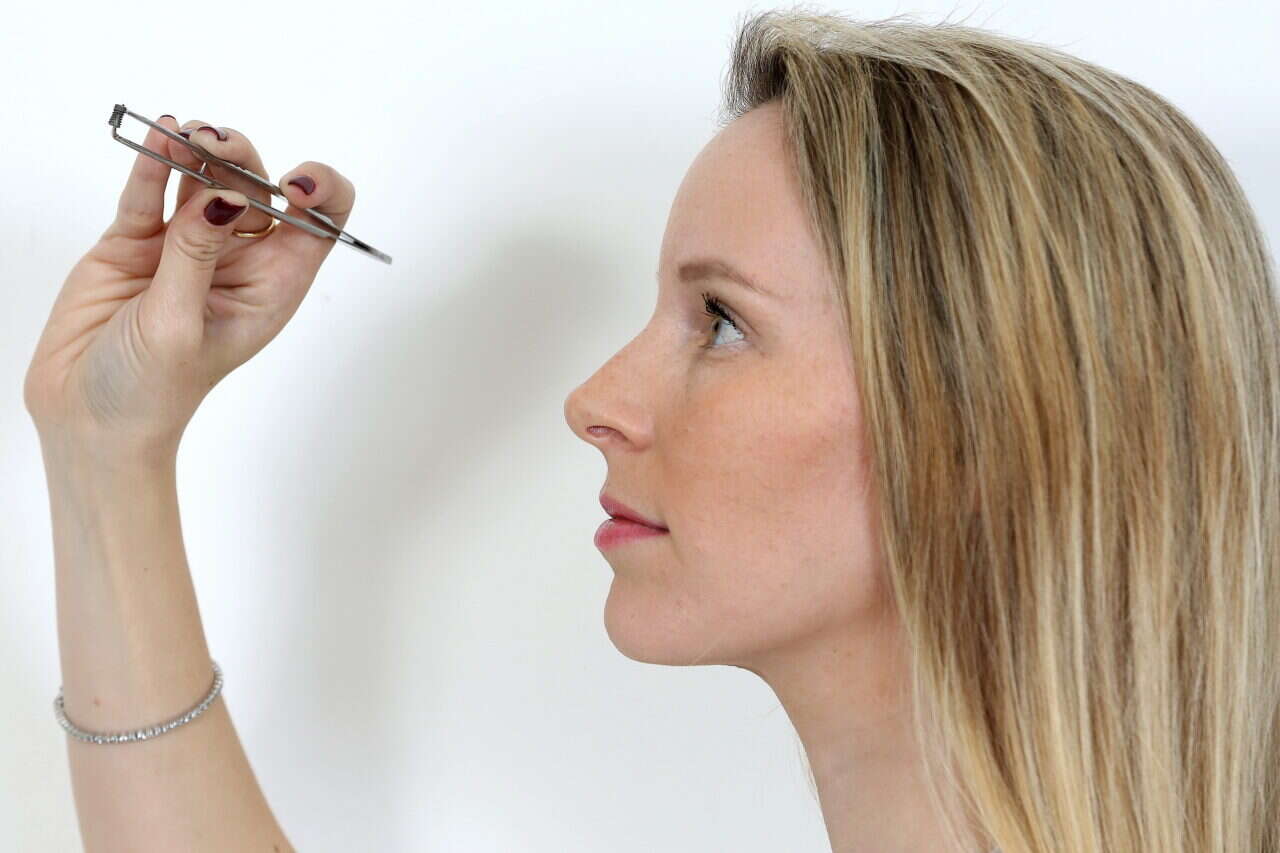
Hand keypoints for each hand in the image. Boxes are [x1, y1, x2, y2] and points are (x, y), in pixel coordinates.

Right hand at [23, 115, 355, 462]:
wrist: (88, 417)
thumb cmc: (153, 391)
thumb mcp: (181, 324)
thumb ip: (196, 255)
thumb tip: (224, 194)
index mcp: (272, 286)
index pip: (317, 225)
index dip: (319, 195)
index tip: (294, 186)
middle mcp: (237, 260)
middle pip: (256, 188)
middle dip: (242, 159)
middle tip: (214, 145)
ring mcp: (186, 246)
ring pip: (204, 180)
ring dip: (199, 150)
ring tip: (185, 134)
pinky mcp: (137, 242)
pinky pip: (151, 192)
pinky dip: (154, 162)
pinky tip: (159, 132)